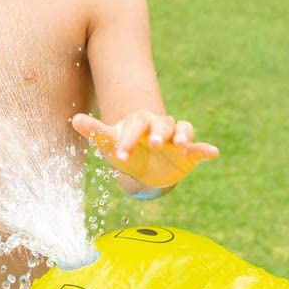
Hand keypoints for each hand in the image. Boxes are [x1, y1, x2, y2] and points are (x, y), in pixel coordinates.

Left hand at [72, 111, 217, 188]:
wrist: (144, 169)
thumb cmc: (125, 151)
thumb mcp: (110, 144)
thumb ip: (96, 132)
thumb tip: (75, 119)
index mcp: (140, 122)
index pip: (136, 124)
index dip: (130, 137)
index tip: (121, 154)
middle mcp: (160, 126)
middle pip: (163, 124)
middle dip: (160, 133)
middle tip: (155, 144)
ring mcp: (176, 139)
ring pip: (183, 130)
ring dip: (183, 136)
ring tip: (182, 145)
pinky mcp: (190, 153)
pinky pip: (199, 148)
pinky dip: (205, 149)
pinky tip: (213, 152)